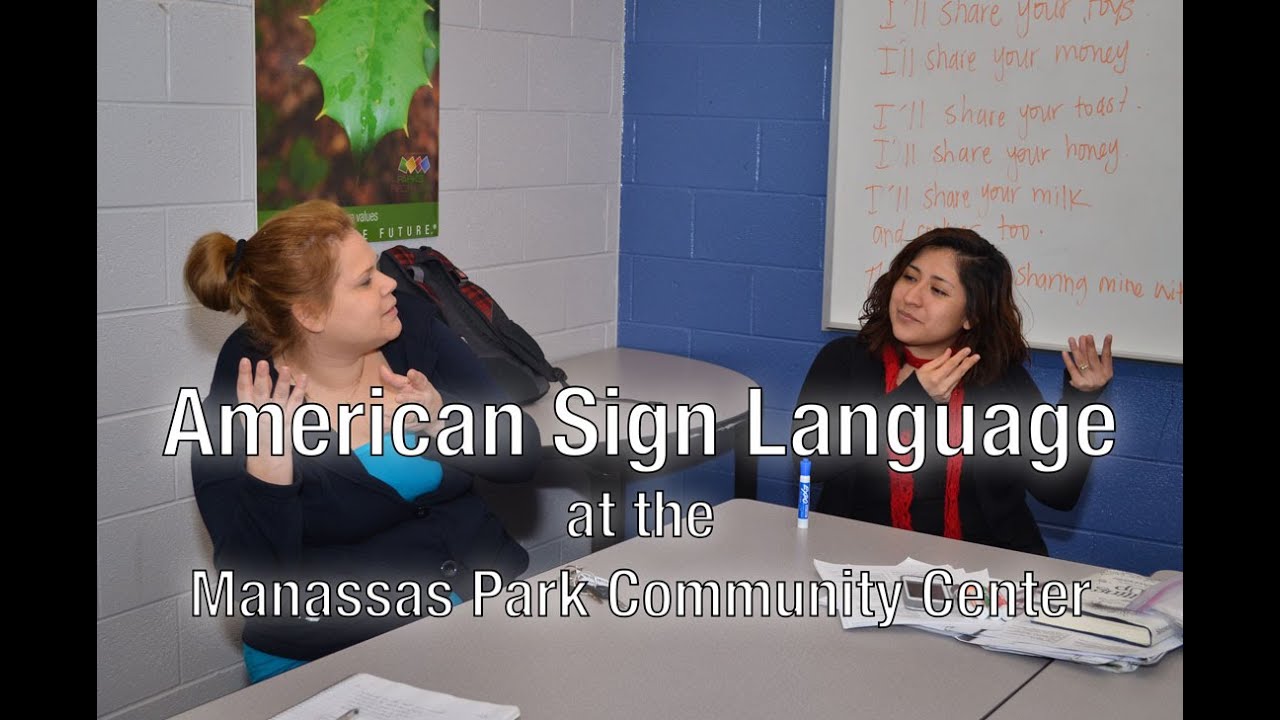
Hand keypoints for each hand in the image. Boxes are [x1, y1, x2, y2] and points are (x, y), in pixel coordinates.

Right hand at [236, 358, 307, 484]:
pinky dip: (300, 390)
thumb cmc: (259, 429)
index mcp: (247, 410)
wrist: (268, 456)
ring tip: (285, 368)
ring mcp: (275, 417)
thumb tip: (262, 374)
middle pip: (260, 392)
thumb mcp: (252, 412)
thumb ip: (258, 393)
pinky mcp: (289, 420)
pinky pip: (296, 403)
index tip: (244, 360)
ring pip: (279, 397)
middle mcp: (260, 413)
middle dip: (260, 378)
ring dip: (282, 382)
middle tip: (262, 363)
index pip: (243, 390)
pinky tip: (304, 377)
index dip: (243, 375)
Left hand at [379, 365, 444, 436]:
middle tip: (397, 398)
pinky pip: (402, 426)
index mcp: (422, 387)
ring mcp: (419, 414)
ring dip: (398, 415)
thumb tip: (380, 368)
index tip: (411, 373)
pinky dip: (391, 426)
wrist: (435, 414)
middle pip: (416, 400)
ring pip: (410, 416)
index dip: (416, 377)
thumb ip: (394, 378)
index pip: (421, 381)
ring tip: (384, 412)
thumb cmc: (418, 393)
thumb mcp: (409, 384)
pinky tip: (381, 425)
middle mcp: (423, 400)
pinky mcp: (413, 425)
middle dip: (408, 399)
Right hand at [914, 347, 979, 402]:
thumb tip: (949, 351)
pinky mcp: (949, 395)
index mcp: (935, 377)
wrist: (919, 393)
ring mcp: (946, 392)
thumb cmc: (921, 379)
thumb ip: (939, 360)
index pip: (950, 364)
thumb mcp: (926, 367)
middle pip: (958, 372)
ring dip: (966, 368)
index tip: (967, 350)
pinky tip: (964, 368)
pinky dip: (961, 375)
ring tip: (972, 359)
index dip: (960, 356)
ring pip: (959, 378)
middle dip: (968, 363)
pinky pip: (957, 383)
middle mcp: (942, 386)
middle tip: (976, 356)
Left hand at [1062, 334, 1112, 392]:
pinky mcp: (1078, 382)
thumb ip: (1102, 360)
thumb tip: (1095, 344)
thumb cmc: (1096, 382)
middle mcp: (1098, 376)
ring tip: (1072, 340)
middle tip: (1086, 336)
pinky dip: (1068, 360)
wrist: (1091, 397)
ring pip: (1081, 361)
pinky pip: (1072, 369)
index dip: (1107, 345)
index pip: (1107, 356)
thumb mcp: (1104, 372)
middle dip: (1089, 346)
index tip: (1108, 336)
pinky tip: (1065, 352)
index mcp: (1107, 372)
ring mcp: (1088, 379)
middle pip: (1092, 358)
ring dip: (1076, 349)